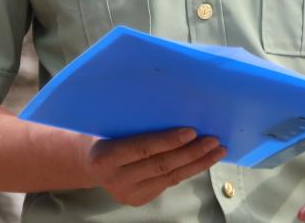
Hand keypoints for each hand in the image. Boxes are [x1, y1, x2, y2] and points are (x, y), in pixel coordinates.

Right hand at [85, 127, 225, 206]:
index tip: (192, 131)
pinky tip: (203, 159)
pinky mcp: (139, 200)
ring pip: (170, 177)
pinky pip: (168, 182)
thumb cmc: (102, 131)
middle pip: (161, 165)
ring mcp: (128, 194)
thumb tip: (173, 104)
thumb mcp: (109, 122)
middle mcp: (116, 179)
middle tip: (214, 140)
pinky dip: (188, 170)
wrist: (87, 162)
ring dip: (197, 163)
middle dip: (191, 153)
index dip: (168, 141)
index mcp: (105, 156)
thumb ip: (133, 120)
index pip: (143, 148)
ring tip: (217, 150)